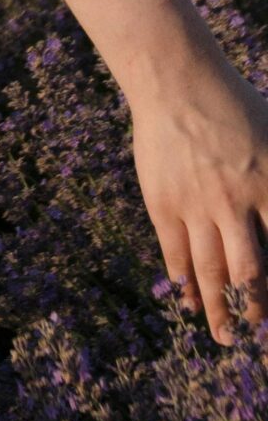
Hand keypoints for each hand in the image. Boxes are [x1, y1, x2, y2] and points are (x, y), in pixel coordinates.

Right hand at [131, 45, 267, 343]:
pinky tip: (188, 297)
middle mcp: (236, 204)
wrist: (177, 83)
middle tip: (256, 331)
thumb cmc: (234, 105)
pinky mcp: (164, 203)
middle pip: (250, 271)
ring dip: (219, 308)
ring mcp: (197, 205)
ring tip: (225, 337)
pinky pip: (176, 251)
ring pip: (211, 270)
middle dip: (255, 308)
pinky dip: (183, 278)